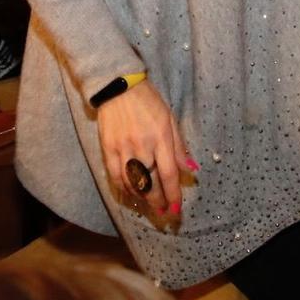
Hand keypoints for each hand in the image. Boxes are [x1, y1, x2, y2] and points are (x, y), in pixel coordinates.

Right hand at [95, 80, 192, 218]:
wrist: (118, 86)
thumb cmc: (149, 101)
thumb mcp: (170, 119)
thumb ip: (179, 146)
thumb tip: (191, 169)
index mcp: (161, 138)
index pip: (169, 174)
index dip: (173, 195)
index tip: (176, 209)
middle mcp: (142, 146)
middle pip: (150, 183)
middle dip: (158, 202)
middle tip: (163, 212)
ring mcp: (123, 148)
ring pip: (132, 183)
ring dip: (142, 198)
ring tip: (149, 204)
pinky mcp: (107, 148)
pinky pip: (115, 176)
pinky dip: (123, 189)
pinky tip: (129, 194)